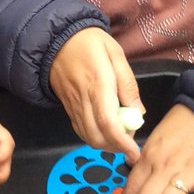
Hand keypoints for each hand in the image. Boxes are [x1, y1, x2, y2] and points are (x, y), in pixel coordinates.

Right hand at [48, 28, 143, 163]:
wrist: (55, 41)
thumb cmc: (89, 43)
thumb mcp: (115, 54)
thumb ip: (128, 84)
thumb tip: (139, 112)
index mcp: (98, 84)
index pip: (108, 121)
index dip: (122, 141)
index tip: (135, 152)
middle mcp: (83, 99)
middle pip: (97, 136)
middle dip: (116, 147)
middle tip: (130, 142)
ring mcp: (73, 106)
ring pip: (88, 137)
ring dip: (106, 144)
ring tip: (120, 136)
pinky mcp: (67, 109)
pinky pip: (80, 131)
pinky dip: (94, 137)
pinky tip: (105, 130)